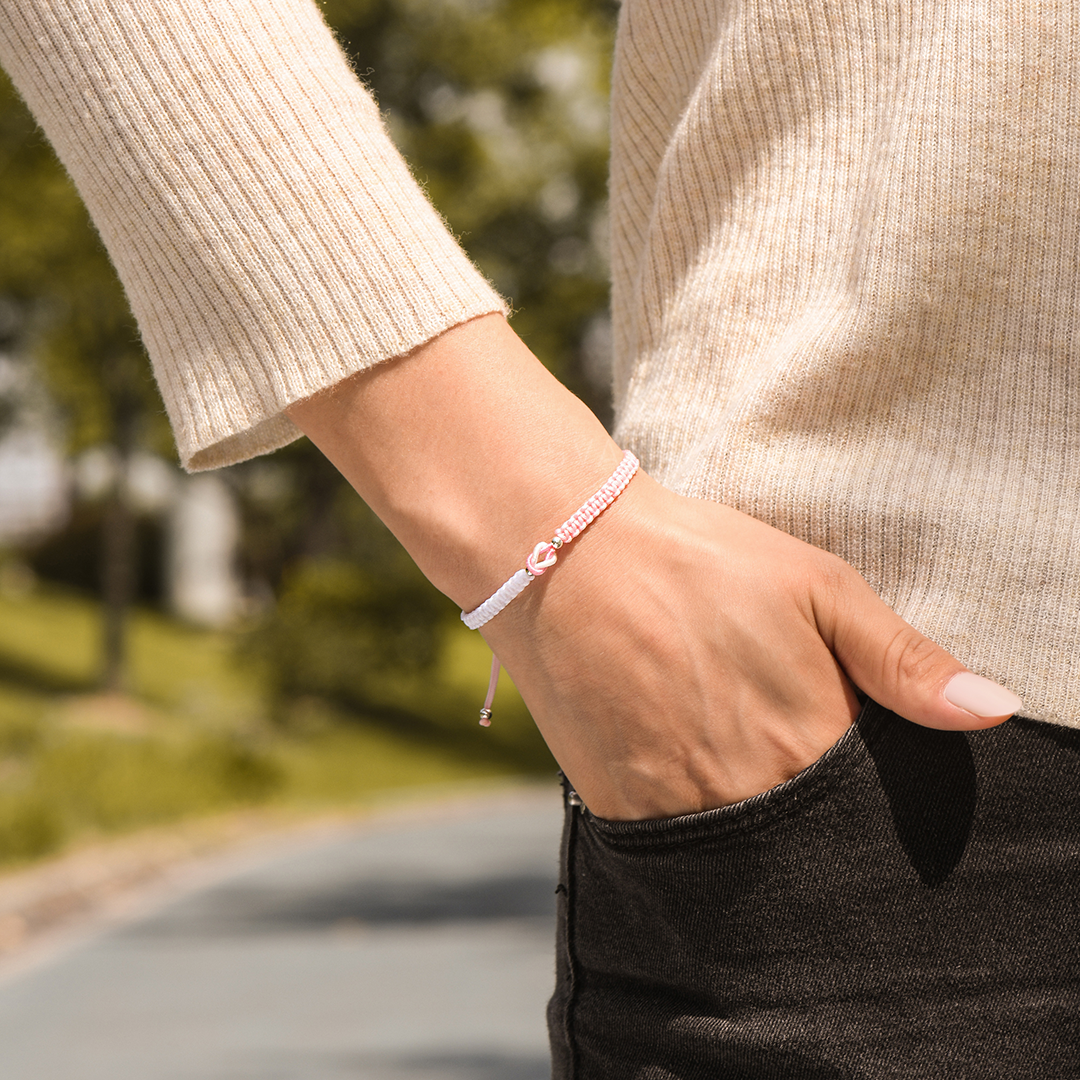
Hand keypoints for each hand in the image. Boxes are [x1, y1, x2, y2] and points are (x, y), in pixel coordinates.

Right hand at [482, 471, 1021, 819]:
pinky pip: (675, 849)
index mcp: (813, 741)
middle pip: (806, 843)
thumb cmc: (698, 560)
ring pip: (741, 854)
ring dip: (746, 814)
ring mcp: (680, 811)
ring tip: (721, 742)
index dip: (865, 788)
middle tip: (768, 737)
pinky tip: (678, 755)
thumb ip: (903, 659)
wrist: (565, 556)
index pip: (873, 813)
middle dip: (805, 805)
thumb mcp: (816, 585)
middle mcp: (752, 794)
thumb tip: (994, 711)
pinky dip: (688, 817)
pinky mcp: (618, 814)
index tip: (835, 746)